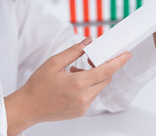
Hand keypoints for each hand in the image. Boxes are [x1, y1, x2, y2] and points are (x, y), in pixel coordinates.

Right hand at [4, 37, 131, 135]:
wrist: (28, 107)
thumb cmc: (38, 85)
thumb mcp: (54, 63)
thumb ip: (74, 51)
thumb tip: (88, 42)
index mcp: (78, 83)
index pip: (106, 70)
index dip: (119, 61)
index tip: (127, 54)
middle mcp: (84, 97)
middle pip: (105, 78)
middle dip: (101, 67)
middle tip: (88, 61)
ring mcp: (83, 107)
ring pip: (99, 87)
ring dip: (93, 78)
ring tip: (74, 73)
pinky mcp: (81, 112)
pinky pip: (92, 96)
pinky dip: (87, 87)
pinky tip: (73, 84)